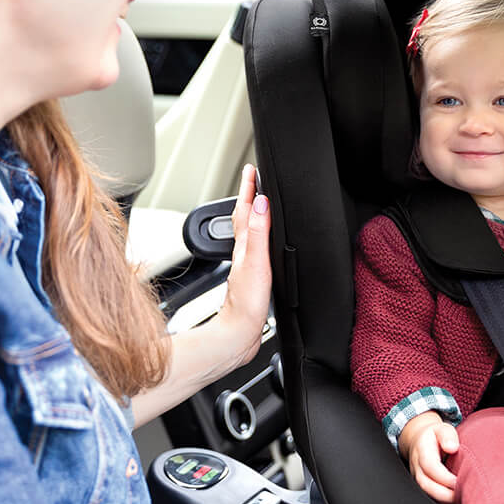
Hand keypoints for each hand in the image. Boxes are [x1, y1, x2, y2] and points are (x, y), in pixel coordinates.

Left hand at [216, 164, 271, 368]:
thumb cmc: (246, 304)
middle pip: (245, 217)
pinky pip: (257, 250)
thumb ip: (259, 233)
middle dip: (250, 196)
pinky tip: (264, 244)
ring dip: (254, 215)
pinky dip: (260, 239)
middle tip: (255, 178)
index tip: (253, 168)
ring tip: (259, 202)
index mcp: (244, 246)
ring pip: (250, 233)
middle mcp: (243, 254)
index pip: (245, 209)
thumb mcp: (255, 263)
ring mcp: (247, 267)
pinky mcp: (253, 280)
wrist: (238, 335)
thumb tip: (262, 203)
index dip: (249, 188)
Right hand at [400, 413, 458, 503]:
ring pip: (427, 495)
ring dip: (445, 502)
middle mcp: (417, 467)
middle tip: (463, 496)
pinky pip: (430, 499)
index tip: (459, 482)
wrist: (419, 441)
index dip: (444, 477)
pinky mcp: (422, 487)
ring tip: (462, 502)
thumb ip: (447, 435)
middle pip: (426, 485)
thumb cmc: (434, 436)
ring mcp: (417, 478)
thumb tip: (452, 447)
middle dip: (445, 494)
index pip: (430, 466)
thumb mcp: (442, 428)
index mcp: (422, 451)